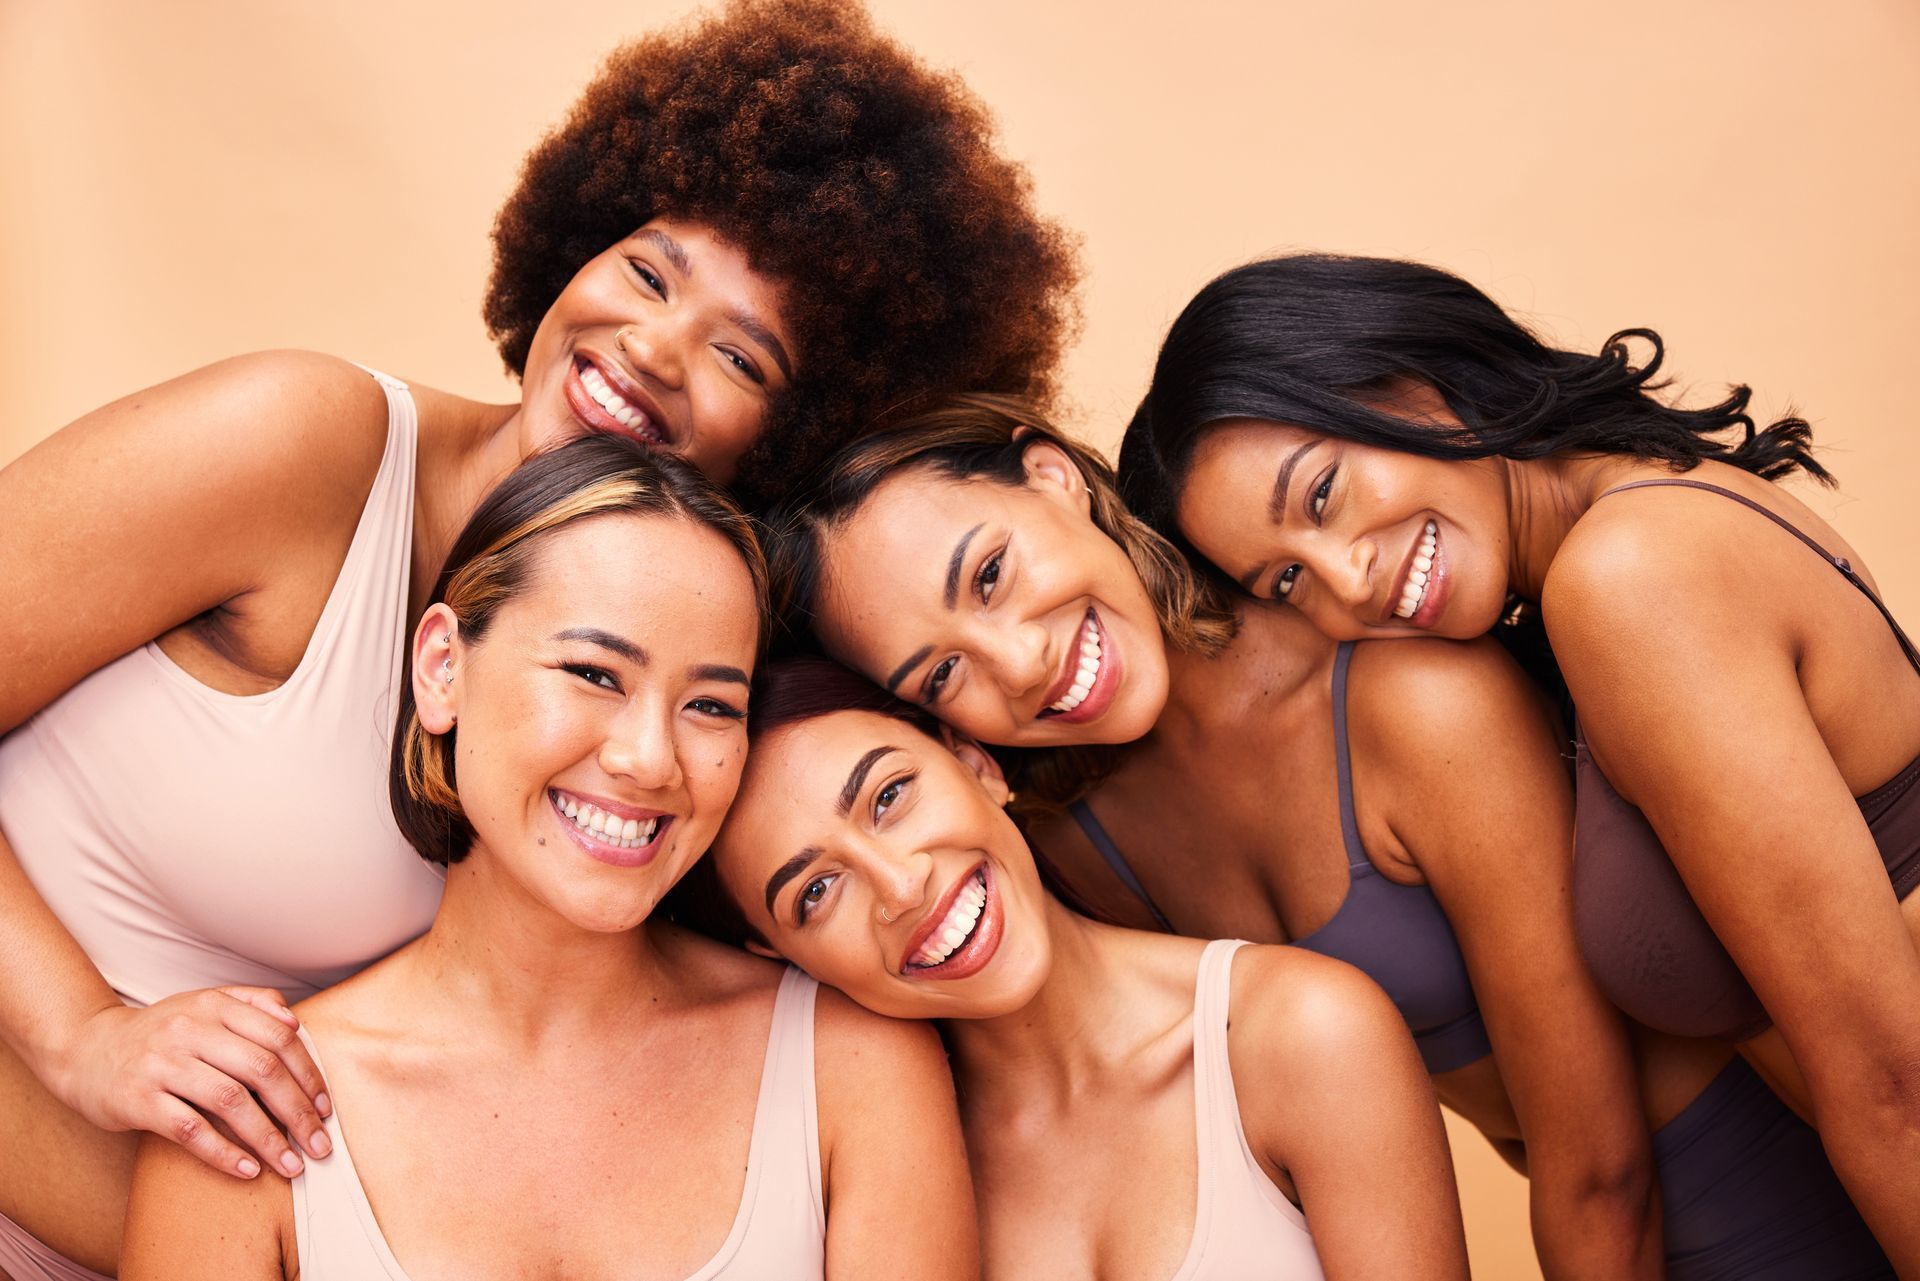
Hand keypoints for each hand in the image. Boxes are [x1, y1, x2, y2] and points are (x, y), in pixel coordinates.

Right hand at [52, 987, 332, 1178]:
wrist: (85, 1050)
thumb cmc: (159, 1033)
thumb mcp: (203, 1005)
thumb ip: (252, 1004)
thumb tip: (295, 1021)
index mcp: (214, 1006)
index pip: (279, 1038)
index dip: (308, 1075)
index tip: (325, 1109)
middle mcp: (190, 1030)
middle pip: (262, 1070)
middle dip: (298, 1112)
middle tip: (319, 1145)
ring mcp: (162, 1064)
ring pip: (230, 1101)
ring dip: (268, 1138)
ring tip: (291, 1164)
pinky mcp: (137, 1099)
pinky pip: (189, 1129)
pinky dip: (223, 1152)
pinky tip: (248, 1169)